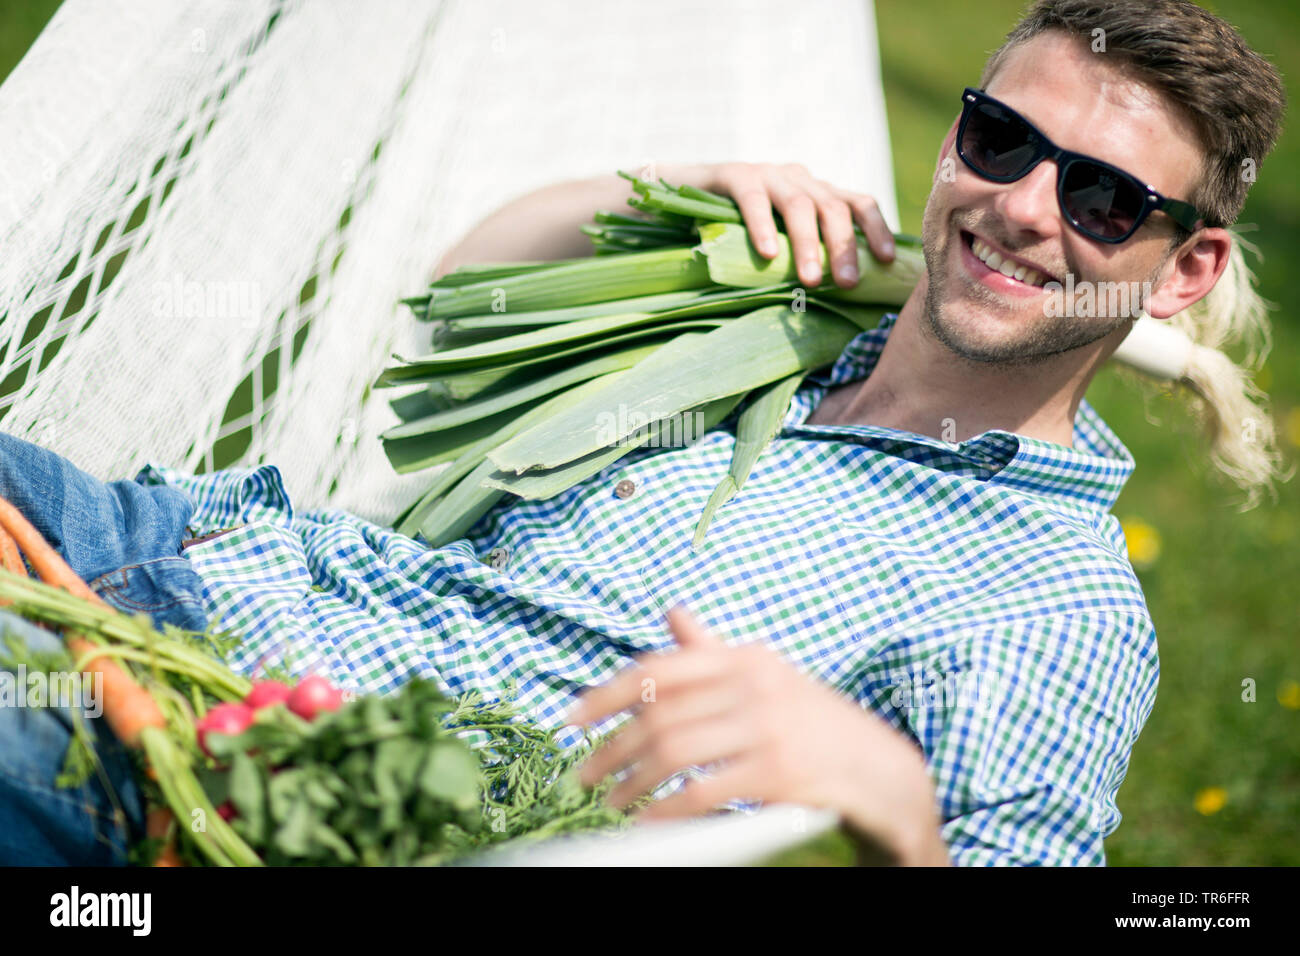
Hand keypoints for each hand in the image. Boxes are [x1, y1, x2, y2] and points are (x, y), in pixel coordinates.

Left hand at [568, 605, 949, 864]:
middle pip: (658, 716)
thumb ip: (715, 654)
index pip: (658, 670)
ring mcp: (768, 728)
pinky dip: (668, 809)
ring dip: (631, 782)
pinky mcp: (779, 773)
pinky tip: (649, 820)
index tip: (571, 719)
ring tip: (609, 802)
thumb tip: (673, 612)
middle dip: (610, 749)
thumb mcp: (769, 680)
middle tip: (582, 775)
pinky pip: (704, 792)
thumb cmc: (818, 726)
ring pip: (674, 753)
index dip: (606, 694)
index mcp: (746, 658)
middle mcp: (755, 684)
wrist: (888, 774)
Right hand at [702, 162, 896, 288]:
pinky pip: (754, 200)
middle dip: (845, 246)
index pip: (858, 203)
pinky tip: (768, 253)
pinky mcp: (735, 174)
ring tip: (811, 280)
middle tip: (849, 283)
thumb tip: (838, 300)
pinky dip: (763, 227)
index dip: (876, 229)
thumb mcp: (779, 239)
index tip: (886, 261)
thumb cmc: (735, 230)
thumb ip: (804, 254)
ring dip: (808, 244)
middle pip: (834, 207)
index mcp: (816, 192)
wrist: (681, 195)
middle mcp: (798, 178)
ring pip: (799, 205)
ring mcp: (768, 174)